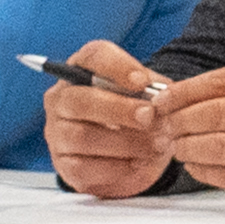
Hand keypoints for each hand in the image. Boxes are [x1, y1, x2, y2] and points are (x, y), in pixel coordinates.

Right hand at [43, 40, 174, 200]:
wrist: (127, 156)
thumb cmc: (135, 117)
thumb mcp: (148, 97)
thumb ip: (156, 90)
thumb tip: (166, 95)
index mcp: (84, 71)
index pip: (93, 56)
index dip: (117, 67)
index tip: (142, 82)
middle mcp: (62, 99)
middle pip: (79, 100)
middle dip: (119, 109)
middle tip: (150, 117)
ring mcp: (58, 133)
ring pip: (82, 137)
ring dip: (126, 142)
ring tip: (157, 144)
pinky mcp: (64, 165)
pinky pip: (84, 167)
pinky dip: (117, 167)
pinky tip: (140, 163)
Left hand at [141, 59, 224, 213]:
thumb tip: (205, 94)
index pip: (222, 81)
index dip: (185, 90)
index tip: (164, 97)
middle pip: (213, 112)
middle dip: (178, 120)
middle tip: (161, 124)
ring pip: (217, 145)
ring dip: (187, 146)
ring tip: (175, 146)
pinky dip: (206, 170)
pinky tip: (196, 166)